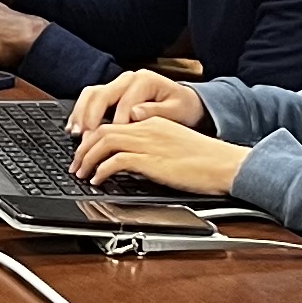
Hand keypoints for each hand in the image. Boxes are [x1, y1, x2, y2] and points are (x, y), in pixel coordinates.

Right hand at [69, 68, 206, 137]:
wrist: (185, 101)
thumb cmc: (182, 107)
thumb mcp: (177, 110)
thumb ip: (157, 111)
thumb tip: (134, 113)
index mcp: (144, 81)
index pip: (125, 103)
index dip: (117, 124)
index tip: (113, 142)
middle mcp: (128, 79)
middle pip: (102, 94)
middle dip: (92, 117)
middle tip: (86, 138)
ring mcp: (118, 84)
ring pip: (91, 94)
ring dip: (81, 114)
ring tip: (76, 133)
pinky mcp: (111, 93)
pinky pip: (89, 99)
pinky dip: (80, 113)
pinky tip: (74, 128)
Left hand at [71, 119, 248, 198]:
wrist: (226, 164)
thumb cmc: (206, 161)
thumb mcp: (174, 145)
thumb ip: (151, 146)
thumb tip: (130, 160)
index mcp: (153, 122)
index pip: (113, 124)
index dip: (93, 138)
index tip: (84, 152)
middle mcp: (147, 128)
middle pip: (102, 130)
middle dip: (82, 148)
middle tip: (75, 165)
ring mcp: (149, 142)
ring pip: (104, 142)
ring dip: (87, 158)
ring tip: (81, 173)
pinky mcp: (152, 160)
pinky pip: (116, 161)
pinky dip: (102, 170)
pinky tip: (99, 180)